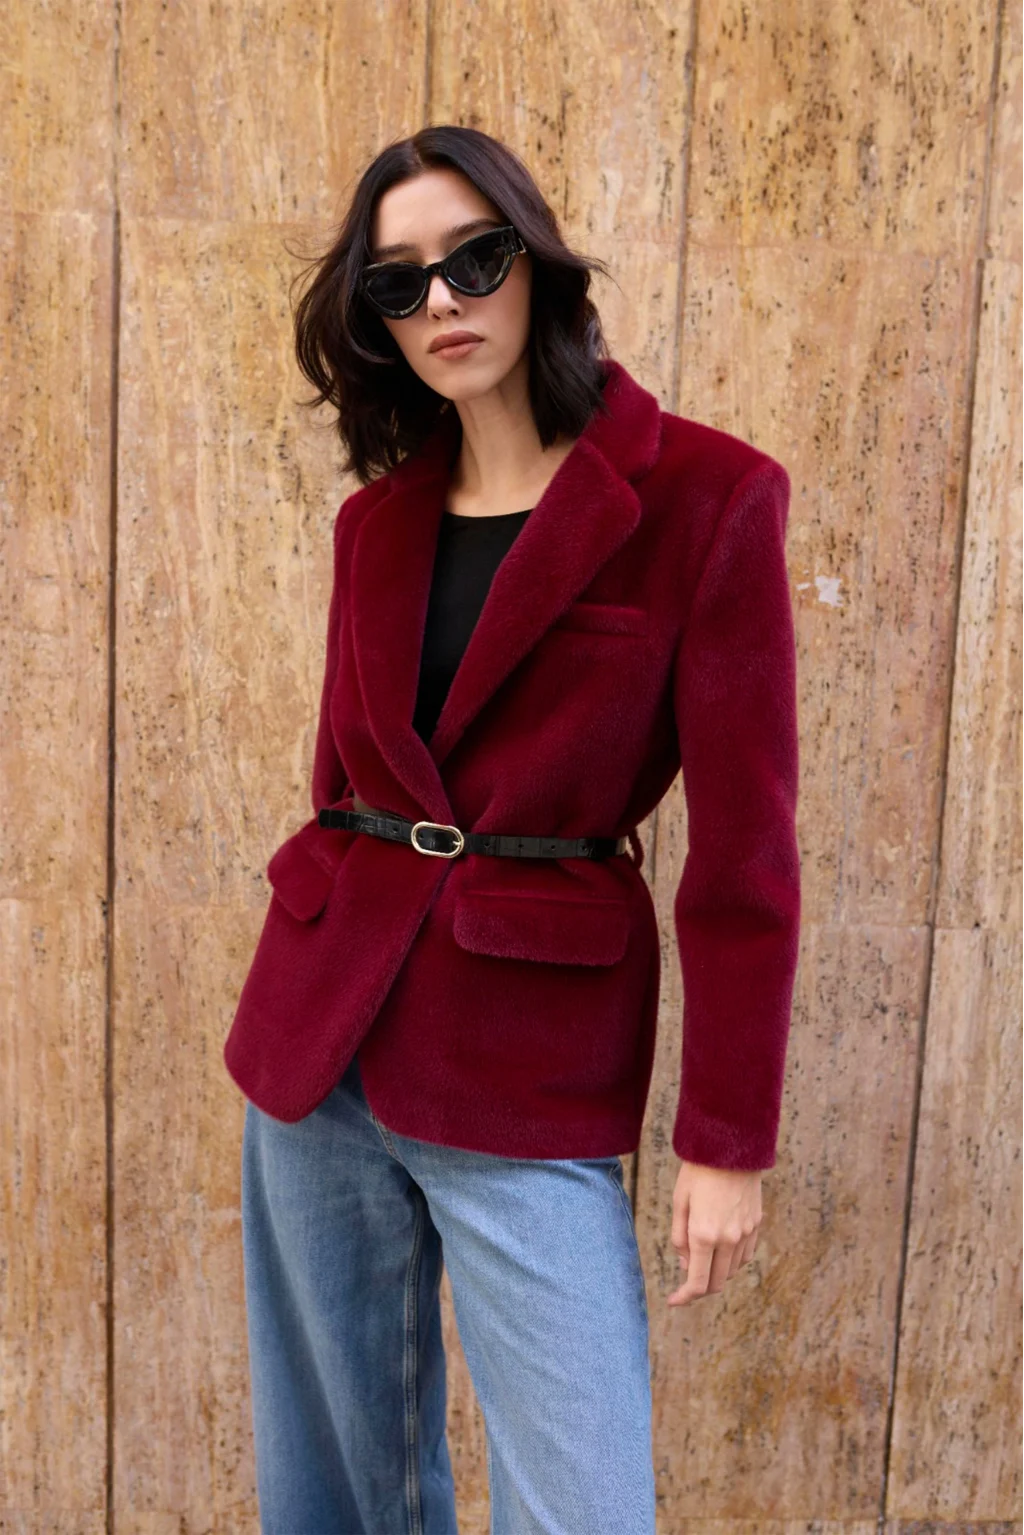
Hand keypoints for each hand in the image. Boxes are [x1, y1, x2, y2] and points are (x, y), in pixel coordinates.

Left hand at [667, 1160, 762, 1306]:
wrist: (730, 1147)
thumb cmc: (697, 1172)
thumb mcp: (679, 1202)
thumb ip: (680, 1238)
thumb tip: (684, 1264)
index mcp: (704, 1235)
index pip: (697, 1283)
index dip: (685, 1297)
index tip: (674, 1300)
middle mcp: (728, 1239)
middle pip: (717, 1283)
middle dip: (700, 1288)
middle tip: (686, 1282)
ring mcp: (745, 1233)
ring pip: (732, 1271)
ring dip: (717, 1273)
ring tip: (702, 1260)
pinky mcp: (756, 1224)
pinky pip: (745, 1255)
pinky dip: (732, 1260)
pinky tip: (721, 1249)